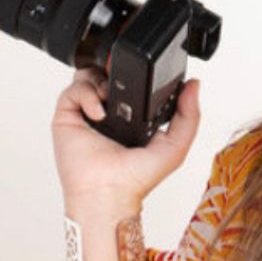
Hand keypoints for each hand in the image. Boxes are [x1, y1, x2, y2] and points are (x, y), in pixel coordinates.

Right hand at [52, 69, 201, 206]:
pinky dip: (86, 94)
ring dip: (98, 79)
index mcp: (130, 117)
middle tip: (121, 77)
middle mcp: (107, 113)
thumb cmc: (136, 179)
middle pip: (105, 73)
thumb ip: (189, 115)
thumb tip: (194, 86)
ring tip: (108, 96)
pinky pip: (72, 90)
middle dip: (112, 69)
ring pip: (86, 76)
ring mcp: (86, 114)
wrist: (109, 192)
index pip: (130, 83)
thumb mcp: (175, 145)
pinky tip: (99, 113)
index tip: (142, 69)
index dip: (135, 73)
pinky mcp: (67, 117)